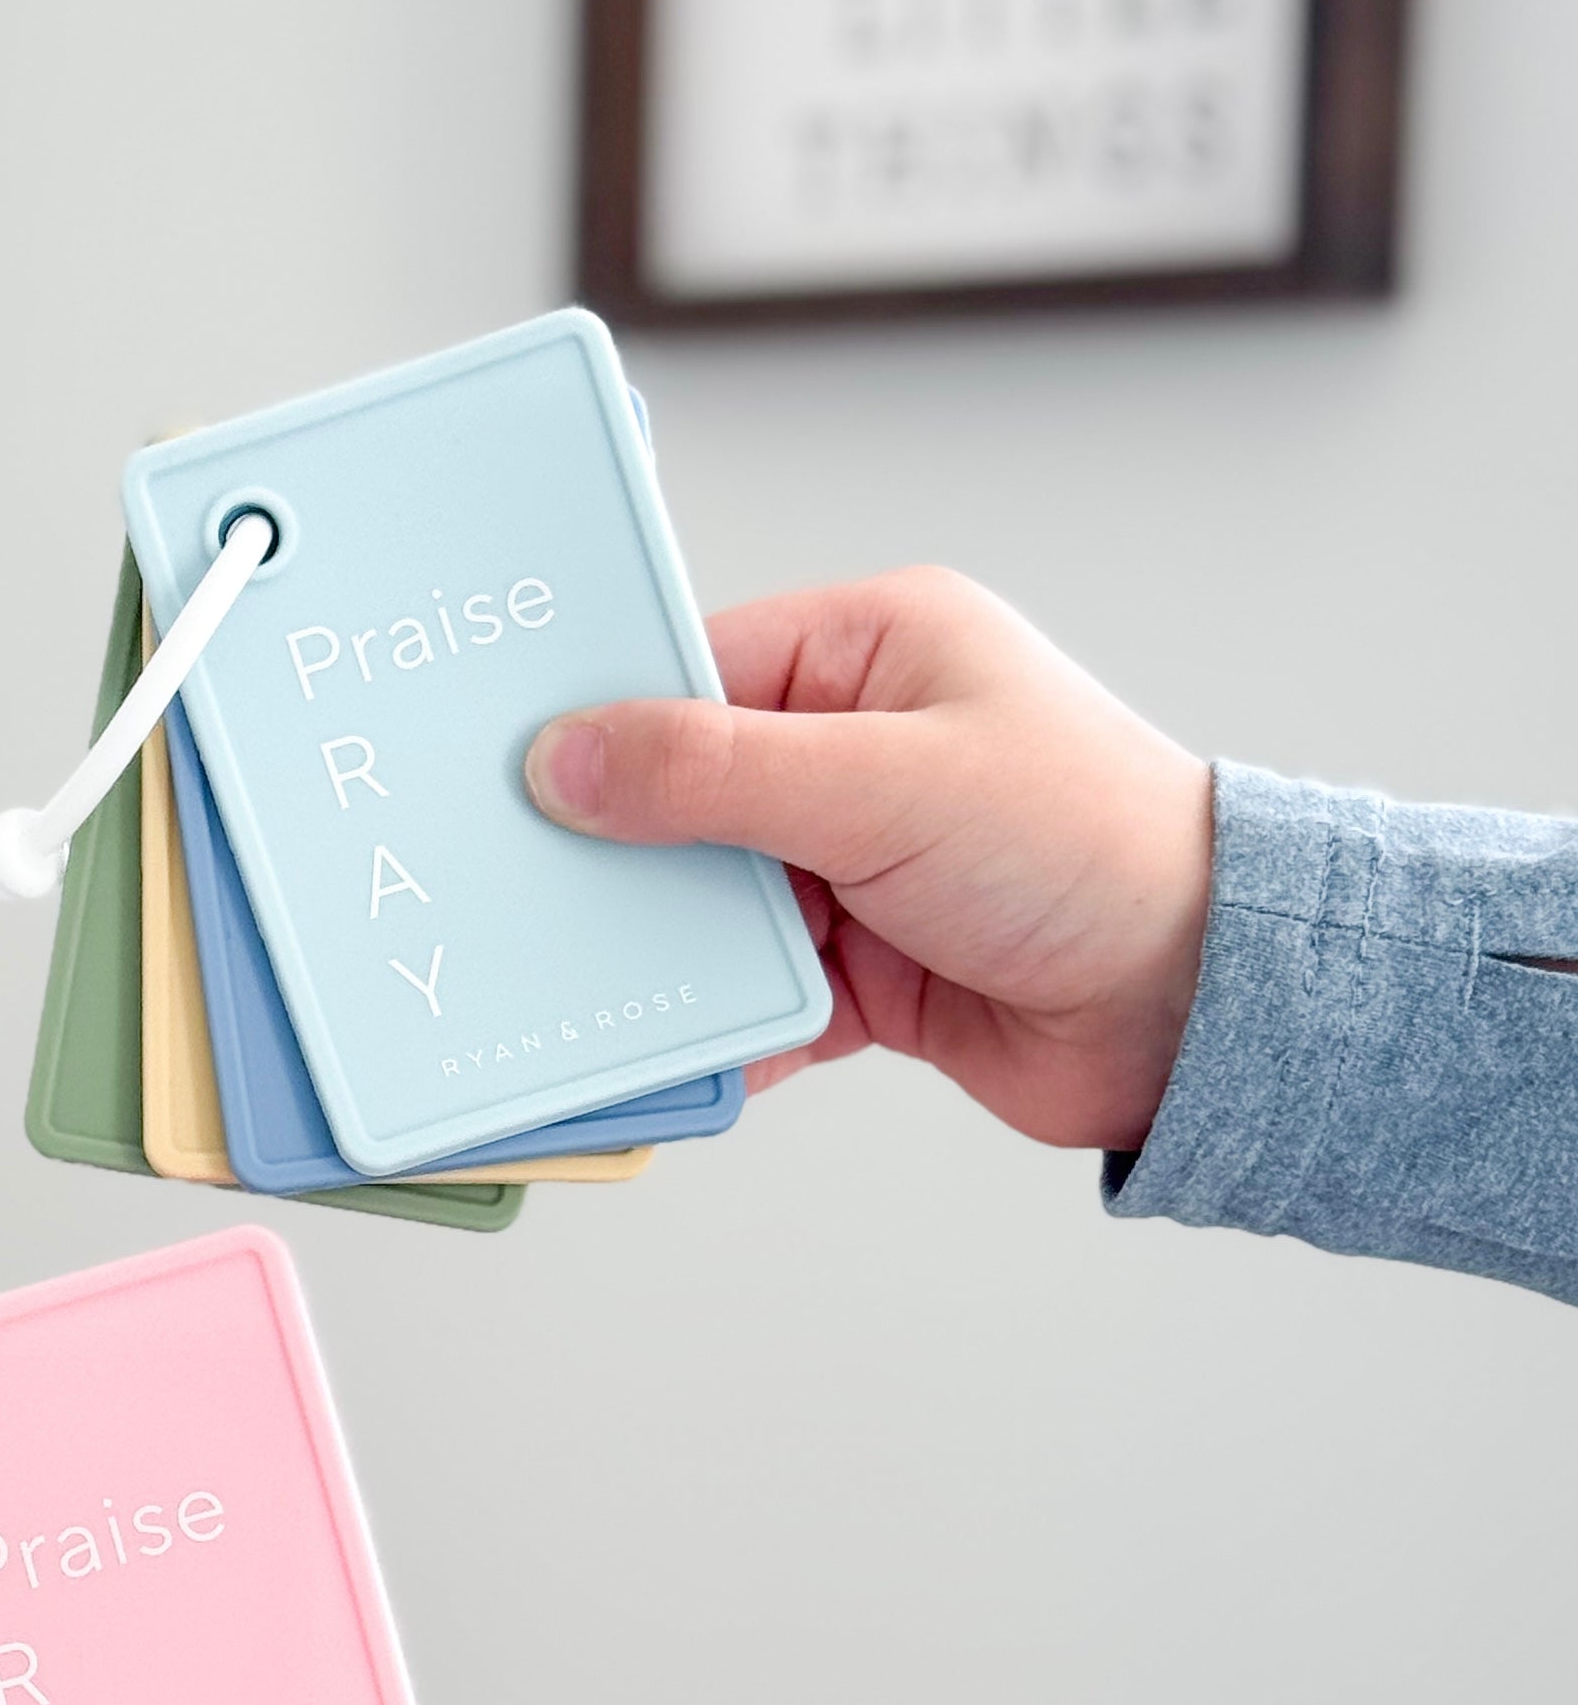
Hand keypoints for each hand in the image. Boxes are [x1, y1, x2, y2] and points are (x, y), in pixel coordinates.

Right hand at [524, 567, 1213, 1150]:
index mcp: (872, 652)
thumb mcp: (884, 786)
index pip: (693, 671)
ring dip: (666, 953)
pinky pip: (751, 990)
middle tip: (523, 893)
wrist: (1197, 1009)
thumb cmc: (1088, 852)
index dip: (601, 725)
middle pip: (682, 796)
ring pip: (707, 904)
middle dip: (618, 857)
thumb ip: (714, 774)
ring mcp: (854, 860)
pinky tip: (675, 1052)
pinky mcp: (861, 965)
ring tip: (587, 986)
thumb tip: (567, 756)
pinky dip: (719, 1026)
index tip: (506, 774)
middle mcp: (857, 748)